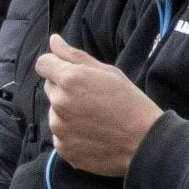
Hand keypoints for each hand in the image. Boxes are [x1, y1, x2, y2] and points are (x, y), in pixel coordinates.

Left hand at [36, 34, 162, 177]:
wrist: (145, 142)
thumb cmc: (131, 103)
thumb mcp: (108, 72)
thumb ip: (74, 55)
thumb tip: (53, 40)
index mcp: (70, 80)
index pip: (43, 64)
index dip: (55, 65)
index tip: (69, 71)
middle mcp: (59, 103)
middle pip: (50, 88)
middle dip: (65, 89)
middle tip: (92, 97)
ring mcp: (59, 128)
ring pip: (55, 112)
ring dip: (67, 112)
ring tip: (95, 118)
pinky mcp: (63, 148)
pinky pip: (60, 135)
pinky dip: (71, 134)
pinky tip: (93, 135)